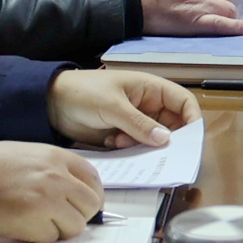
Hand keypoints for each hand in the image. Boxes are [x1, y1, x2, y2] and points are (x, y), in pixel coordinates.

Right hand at [0, 141, 104, 242]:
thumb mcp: (25, 154)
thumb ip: (51, 168)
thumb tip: (72, 189)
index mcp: (55, 157)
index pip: (93, 179)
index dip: (91, 196)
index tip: (83, 206)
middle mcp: (56, 176)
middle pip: (90, 205)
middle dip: (79, 216)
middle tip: (60, 220)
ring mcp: (47, 199)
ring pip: (76, 226)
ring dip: (59, 230)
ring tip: (36, 222)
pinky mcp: (34, 221)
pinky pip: (51, 238)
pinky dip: (39, 238)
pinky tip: (21, 227)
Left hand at [49, 66, 196, 148]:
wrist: (50, 103)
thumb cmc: (84, 93)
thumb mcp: (112, 106)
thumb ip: (139, 123)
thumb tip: (165, 140)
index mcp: (151, 89)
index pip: (183, 102)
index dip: (192, 119)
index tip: (191, 141)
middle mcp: (148, 106)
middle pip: (172, 125)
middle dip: (168, 139)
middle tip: (160, 153)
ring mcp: (135, 122)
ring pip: (154, 140)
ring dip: (145, 146)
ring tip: (124, 143)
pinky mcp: (122, 136)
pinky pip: (137, 148)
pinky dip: (131, 150)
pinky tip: (113, 144)